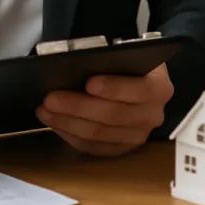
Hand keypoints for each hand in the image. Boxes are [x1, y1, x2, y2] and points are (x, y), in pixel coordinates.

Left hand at [36, 63, 173, 156]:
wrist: (140, 81)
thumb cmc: (128, 65)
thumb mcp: (127, 55)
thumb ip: (110, 60)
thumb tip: (78, 64)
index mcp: (159, 87)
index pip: (138, 90)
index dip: (113, 88)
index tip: (89, 83)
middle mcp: (153, 115)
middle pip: (113, 115)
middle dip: (78, 106)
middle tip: (50, 98)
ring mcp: (138, 136)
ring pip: (99, 134)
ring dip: (68, 122)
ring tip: (45, 110)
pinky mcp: (122, 149)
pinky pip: (93, 148)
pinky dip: (71, 136)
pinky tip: (56, 123)